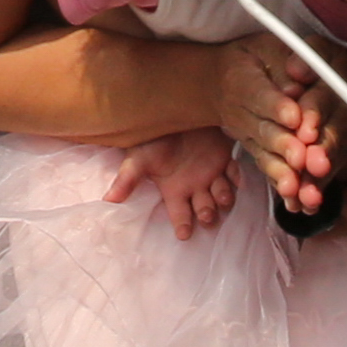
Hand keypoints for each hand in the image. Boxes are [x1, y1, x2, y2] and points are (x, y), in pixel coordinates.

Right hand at [101, 126, 244, 241]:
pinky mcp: (223, 157)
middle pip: (204, 207)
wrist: (170, 111)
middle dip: (206, 212)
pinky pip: (233, 170)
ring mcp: (210, 172)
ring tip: (222, 198)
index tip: (184, 235)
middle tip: (206, 214)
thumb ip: (127, 180)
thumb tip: (108, 201)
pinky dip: (237, 175)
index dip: (183, 225)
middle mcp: (194, 185)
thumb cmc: (152, 137)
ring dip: (223, 196)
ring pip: (221, 192)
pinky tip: (238, 179)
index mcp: (174, 190)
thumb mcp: (138, 158)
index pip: (179, 214)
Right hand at [213, 32, 341, 216]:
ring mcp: (247, 135)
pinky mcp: (254, 150)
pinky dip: (280, 183)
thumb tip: (297, 85)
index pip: (262, 95)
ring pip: (264, 154)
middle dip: (284, 145)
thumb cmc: (253, 58)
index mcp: (245, 82)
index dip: (278, 107)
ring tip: (296, 186)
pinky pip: (266, 168)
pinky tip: (295, 199)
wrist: (218, 81)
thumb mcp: (268, 47)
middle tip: (302, 156)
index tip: (295, 117)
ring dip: (281, 171)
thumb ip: (285, 60)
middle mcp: (242, 113)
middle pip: (264, 130)